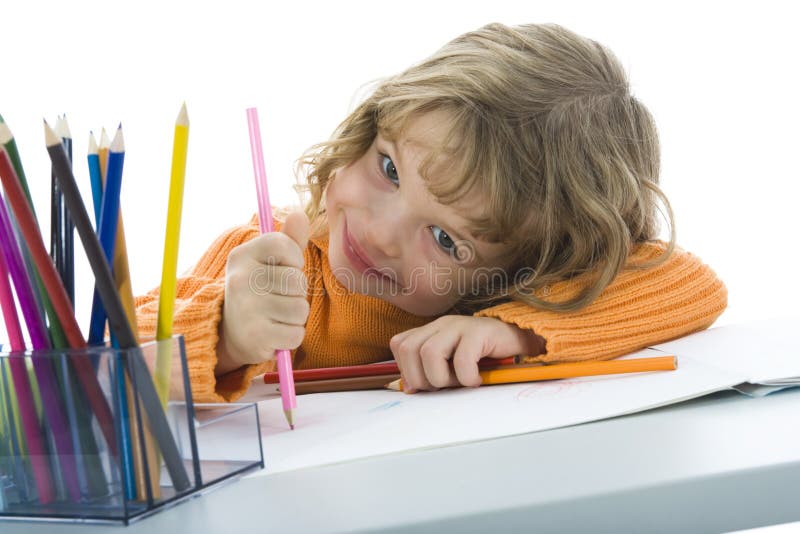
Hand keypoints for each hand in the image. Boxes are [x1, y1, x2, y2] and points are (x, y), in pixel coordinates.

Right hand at [216, 211, 309, 374]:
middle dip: (296, 292)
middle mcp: (240, 279)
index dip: (294, 259)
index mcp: (242, 255)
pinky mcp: (255, 336)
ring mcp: (246, 308)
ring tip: (277, 315)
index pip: (284, 245)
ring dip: (296, 316)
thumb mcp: (269, 261)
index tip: (284, 268)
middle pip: (297, 280)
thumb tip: (300, 214)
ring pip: (300, 308)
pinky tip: (275, 332)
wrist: (231, 333)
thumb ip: (288, 240)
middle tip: (278, 297)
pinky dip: (292, 336)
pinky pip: (297, 333)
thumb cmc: (259, 291)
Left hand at [389, 315, 545, 392]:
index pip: (399, 344)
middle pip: (409, 349)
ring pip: (429, 352)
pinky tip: (476, 380)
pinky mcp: (480, 332)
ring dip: (442, 378)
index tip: (426, 384)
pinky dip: (466, 377)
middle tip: (443, 386)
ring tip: (459, 382)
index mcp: (432, 330)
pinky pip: (462, 358)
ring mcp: (460, 325)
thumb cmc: (484, 358)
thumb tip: (409, 389)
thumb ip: (430, 371)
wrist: (520, 342)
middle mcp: (442, 324)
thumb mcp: (452, 364)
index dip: (407, 369)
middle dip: (421, 377)